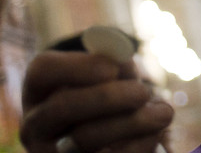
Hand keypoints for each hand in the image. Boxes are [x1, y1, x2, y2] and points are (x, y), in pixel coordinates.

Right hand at [21, 50, 173, 152]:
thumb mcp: (108, 75)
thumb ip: (112, 61)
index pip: (43, 69)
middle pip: (61, 106)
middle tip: (143, 91)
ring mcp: (52, 152)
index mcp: (40, 89)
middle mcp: (36, 124)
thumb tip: (120, 57)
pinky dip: (139, 144)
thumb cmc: (108, 94)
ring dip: (131, 122)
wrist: (107, 139)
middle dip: (107, 97)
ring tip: (164, 113)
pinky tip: (155, 133)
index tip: (113, 67)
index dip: (78, 65)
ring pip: (85, 138)